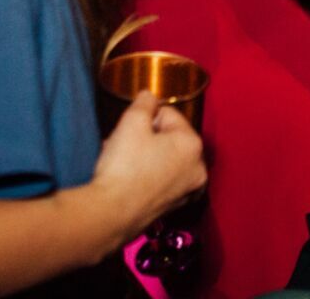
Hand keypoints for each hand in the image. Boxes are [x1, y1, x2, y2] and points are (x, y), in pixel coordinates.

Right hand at [91, 92, 207, 235]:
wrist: (111, 214)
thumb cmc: (124, 165)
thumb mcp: (132, 122)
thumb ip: (144, 102)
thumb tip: (149, 96)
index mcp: (193, 144)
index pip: (168, 114)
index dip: (145, 118)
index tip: (129, 130)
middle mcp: (198, 169)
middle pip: (170, 138)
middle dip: (147, 138)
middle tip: (125, 145)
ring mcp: (187, 191)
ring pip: (165, 159)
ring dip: (146, 156)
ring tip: (124, 161)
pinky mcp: (174, 208)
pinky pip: (163, 180)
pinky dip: (149, 175)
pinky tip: (130, 178)